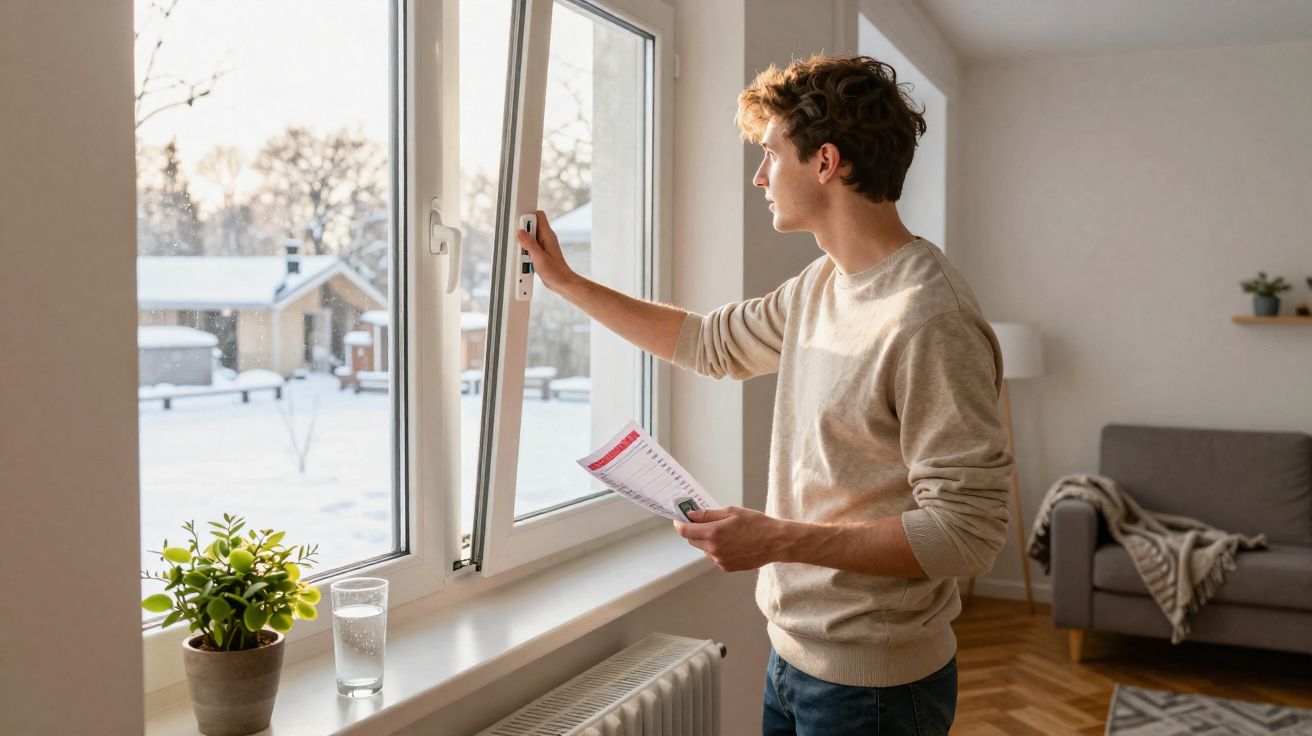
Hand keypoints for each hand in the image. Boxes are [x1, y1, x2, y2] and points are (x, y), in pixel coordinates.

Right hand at [514, 209, 576, 293]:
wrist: (563, 283)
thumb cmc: (556, 272)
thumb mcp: (539, 258)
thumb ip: (529, 244)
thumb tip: (520, 232)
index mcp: (548, 235)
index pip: (538, 215)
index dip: (527, 218)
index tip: (520, 228)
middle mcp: (546, 238)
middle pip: (531, 225)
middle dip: (523, 232)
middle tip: (522, 244)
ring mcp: (543, 244)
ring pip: (529, 236)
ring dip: (523, 244)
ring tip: (525, 255)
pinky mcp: (540, 252)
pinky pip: (530, 246)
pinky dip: (525, 251)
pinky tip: (526, 259)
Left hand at [672, 506, 791, 571]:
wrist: (776, 542)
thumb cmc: (756, 524)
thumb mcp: (732, 512)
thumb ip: (708, 514)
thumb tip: (690, 514)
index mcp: (714, 534)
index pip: (685, 531)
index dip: (679, 524)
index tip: (679, 519)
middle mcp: (714, 550)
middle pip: (693, 540)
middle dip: (695, 530)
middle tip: (704, 521)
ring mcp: (720, 561)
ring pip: (704, 548)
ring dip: (707, 540)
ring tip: (726, 532)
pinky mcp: (727, 567)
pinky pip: (715, 556)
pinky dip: (717, 549)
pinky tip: (732, 542)